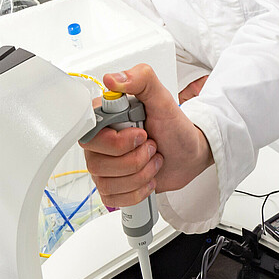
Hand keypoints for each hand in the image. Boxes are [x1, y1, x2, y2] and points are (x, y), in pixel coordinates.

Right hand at [80, 64, 212, 208]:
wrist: (189, 154)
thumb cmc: (174, 127)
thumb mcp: (162, 98)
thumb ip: (141, 79)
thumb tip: (111, 79)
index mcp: (105, 119)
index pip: (88, 135)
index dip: (115, 141)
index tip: (141, 135)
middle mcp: (99, 143)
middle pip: (96, 163)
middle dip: (134, 160)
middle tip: (152, 147)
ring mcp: (103, 167)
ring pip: (106, 183)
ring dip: (139, 175)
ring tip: (153, 161)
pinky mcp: (112, 187)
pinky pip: (113, 198)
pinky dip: (137, 192)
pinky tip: (148, 179)